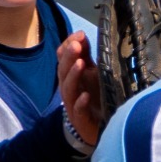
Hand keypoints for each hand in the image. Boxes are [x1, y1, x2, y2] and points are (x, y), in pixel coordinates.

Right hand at [57, 31, 105, 147]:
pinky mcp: (80, 120)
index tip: (79, 35)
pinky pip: (78, 111)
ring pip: (68, 89)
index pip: (62, 57)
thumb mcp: (90, 72)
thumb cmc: (94, 96)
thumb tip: (80, 34)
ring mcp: (73, 105)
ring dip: (73, 75)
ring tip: (81, 63)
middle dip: (68, 57)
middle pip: (63, 71)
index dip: (68, 46)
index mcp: (70, 75)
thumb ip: (85, 54)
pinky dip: (80, 103)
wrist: (98, 127)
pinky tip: (85, 96)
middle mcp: (68, 88)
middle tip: (76, 45)